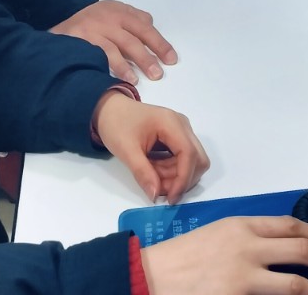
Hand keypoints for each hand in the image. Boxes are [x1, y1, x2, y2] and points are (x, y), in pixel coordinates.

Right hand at [51, 0, 178, 80]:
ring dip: (126, 66)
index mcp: (119, 11)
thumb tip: (152, 28)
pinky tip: (112, 79)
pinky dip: (105, 68)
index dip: (159, 43)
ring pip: (113, 49)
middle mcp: (107, 19)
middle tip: (158, 74)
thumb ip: (132, 19)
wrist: (60, 28)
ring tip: (136, 80)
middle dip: (146, 57)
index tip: (171, 59)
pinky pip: (95, 57)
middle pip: (131, 39)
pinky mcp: (79, 42)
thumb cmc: (92, 22)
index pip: (144, 27)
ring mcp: (92, 31)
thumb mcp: (112, 13)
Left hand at [94, 92, 208, 202]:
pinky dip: (172, 170)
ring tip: (151, 175)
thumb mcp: (125, 150)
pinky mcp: (177, 137)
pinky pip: (184, 159)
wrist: (110, 110)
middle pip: (197, 159)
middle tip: (158, 187)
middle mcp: (182, 125)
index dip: (183, 179)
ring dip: (175, 176)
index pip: (189, 154)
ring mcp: (182, 131)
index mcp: (171, 123)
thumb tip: (155, 195)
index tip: (170, 199)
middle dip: (181, 179)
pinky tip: (154, 169)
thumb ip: (142, 173)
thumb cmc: (116, 125)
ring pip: (192, 162)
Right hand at [140, 217, 307, 294]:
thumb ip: (246, 239)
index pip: (290, 226)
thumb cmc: (180, 257)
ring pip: (296, 285)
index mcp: (241, 226)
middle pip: (302, 252)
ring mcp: (244, 278)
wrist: (150, 277)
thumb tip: (277, 249)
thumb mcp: (216, 234)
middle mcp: (248, 248)